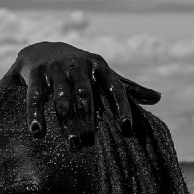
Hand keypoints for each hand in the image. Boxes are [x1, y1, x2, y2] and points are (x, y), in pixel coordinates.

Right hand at [12, 42, 160, 146]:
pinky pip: (35, 96)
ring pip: (62, 98)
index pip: (114, 87)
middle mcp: (78, 65)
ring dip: (67, 122)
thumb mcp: (103, 75)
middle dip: (89, 119)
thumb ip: (127, 88)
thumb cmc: (80, 69)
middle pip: (86, 95)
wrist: (42, 49)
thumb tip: (158, 98)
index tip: (126, 129)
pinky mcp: (35, 73)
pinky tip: (36, 131)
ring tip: (73, 144)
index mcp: (99, 66)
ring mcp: (55, 68)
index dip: (121, 107)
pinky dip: (34, 114)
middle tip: (92, 143)